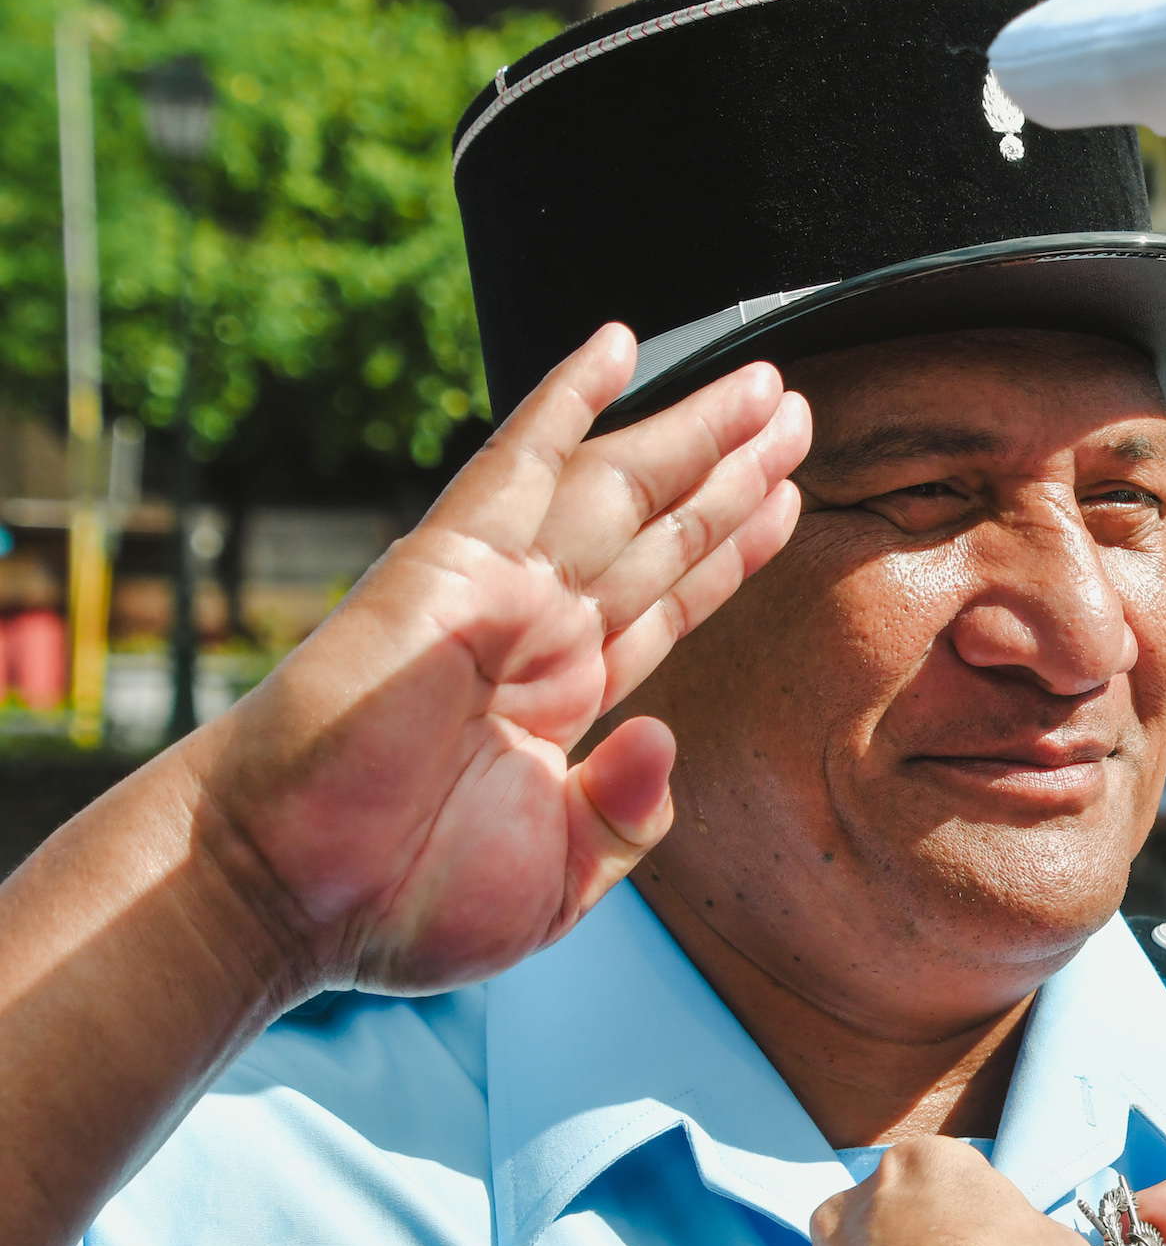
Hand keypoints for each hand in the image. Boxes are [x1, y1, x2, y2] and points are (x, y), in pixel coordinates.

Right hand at [194, 323, 808, 993]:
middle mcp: (537, 634)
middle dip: (733, 472)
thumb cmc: (402, 901)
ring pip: (619, 490)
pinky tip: (614, 344)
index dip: (730, 547)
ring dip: (695, 434)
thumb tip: (666, 734)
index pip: (668, 602)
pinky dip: (565, 401)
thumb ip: (628, 814)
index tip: (785, 498)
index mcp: (561, 701)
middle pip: (661, 531)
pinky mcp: (449, 568)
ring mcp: (498, 594)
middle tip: (798, 411)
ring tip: (769, 388)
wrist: (286, 897)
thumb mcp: (562, 879)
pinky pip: (518, 465)